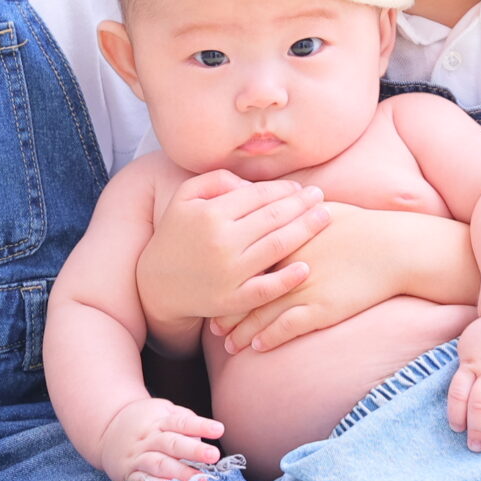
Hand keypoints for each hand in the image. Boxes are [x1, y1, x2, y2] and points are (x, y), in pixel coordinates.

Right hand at [95, 397, 226, 480]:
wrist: (107, 430)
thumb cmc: (147, 422)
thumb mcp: (162, 411)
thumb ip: (185, 420)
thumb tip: (210, 432)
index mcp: (159, 421)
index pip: (181, 422)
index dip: (201, 426)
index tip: (220, 430)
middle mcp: (148, 439)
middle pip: (172, 444)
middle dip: (193, 451)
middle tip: (213, 456)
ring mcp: (138, 457)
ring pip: (159, 464)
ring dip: (179, 473)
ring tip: (200, 480)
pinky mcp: (129, 474)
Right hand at [135, 170, 331, 324]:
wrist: (156, 285)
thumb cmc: (176, 235)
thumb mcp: (185, 197)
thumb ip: (217, 180)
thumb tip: (253, 185)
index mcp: (211, 214)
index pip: (259, 196)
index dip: (284, 189)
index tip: (301, 188)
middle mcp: (222, 242)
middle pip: (274, 219)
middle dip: (302, 205)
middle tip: (321, 197)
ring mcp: (228, 273)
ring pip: (277, 247)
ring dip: (306, 231)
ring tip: (324, 218)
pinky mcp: (231, 300)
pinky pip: (266, 289)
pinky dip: (287, 279)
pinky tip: (306, 268)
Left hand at [209, 204, 470, 354]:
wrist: (393, 248)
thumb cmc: (361, 227)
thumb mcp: (323, 211)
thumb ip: (296, 212)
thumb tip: (282, 204)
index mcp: (285, 240)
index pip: (244, 260)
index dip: (225, 276)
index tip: (211, 287)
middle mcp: (288, 265)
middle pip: (245, 290)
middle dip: (225, 309)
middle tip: (209, 322)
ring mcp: (303, 288)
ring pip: (261, 315)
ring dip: (242, 332)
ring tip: (228, 343)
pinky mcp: (321, 309)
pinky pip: (286, 329)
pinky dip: (268, 339)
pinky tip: (257, 348)